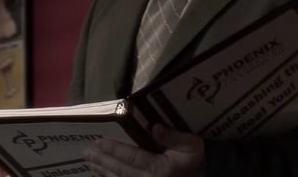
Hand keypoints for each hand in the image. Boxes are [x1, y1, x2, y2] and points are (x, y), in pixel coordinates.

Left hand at [82, 124, 203, 176]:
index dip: (113, 149)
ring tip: (90, 165)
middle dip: (102, 161)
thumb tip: (154, 127)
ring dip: (104, 173)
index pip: (131, 157)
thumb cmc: (200, 159)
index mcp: (160, 169)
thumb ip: (172, 136)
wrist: (212, 175)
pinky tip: (104, 176)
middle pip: (121, 171)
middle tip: (85, 153)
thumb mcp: (190, 145)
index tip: (97, 143)